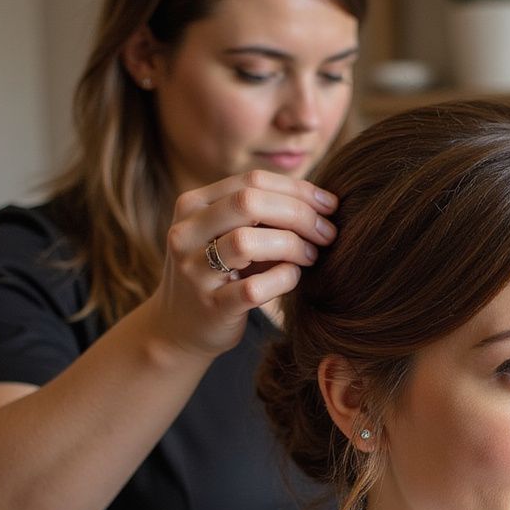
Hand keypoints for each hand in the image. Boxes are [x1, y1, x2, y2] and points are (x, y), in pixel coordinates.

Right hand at [146, 170, 337, 357]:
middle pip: (249, 202)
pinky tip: (293, 277)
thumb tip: (323, 202)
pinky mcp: (211, 306)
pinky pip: (254, 287)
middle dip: (299, 214)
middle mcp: (186, 233)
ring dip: (291, 245)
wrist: (179, 329)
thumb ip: (263, 214)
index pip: (252, 181)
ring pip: (246, 241)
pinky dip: (283, 279)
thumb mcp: (231, 235)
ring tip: (311, 256)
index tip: (330, 205)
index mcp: (193, 205)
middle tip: (327, 232)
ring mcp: (194, 271)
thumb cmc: (220, 275)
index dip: (298, 190)